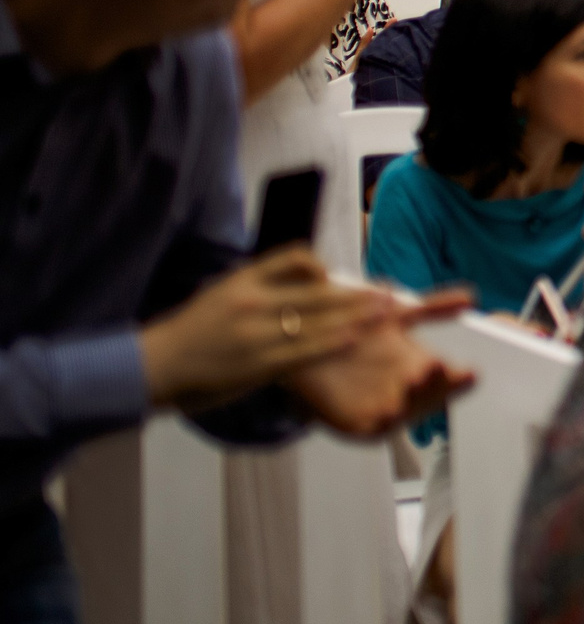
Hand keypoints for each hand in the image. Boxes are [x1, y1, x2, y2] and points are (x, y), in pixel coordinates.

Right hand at [139, 249, 401, 409]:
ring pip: (318, 321)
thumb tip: (305, 286)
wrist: (154, 366)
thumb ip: (261, 289)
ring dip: (357, 318)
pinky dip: (332, 344)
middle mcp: (252, 301)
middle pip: (318, 292)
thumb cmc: (191, 332)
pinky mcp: (257, 364)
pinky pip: (303, 352)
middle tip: (390, 293)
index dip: (324, 266)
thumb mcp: (221, 294)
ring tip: (387, 314)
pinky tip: (355, 339)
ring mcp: (255, 334)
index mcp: (243, 279)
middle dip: (358, 294)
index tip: (341, 277)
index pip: (294, 258)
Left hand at [287, 293, 477, 438]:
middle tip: (439, 368)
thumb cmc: (352, 335)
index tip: (470, 372)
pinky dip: (385, 421)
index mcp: (419, 368)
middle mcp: (405, 391)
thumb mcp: (396, 316)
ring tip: (418, 379)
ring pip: (408, 412)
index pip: (447, 378)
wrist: (305, 348)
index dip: (460, 378)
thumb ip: (432, 309)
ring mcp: (383, 408)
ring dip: (415, 400)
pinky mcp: (356, 423)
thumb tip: (468, 297)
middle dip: (438, 386)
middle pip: (431, 396)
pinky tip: (390, 409)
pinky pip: (375, 428)